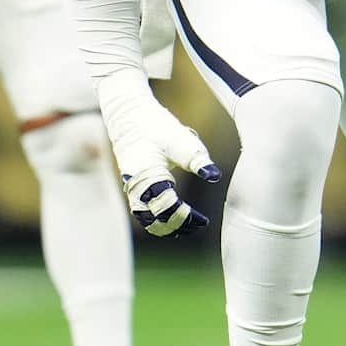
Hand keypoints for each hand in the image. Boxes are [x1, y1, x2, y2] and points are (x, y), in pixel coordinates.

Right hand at [97, 73, 220, 235]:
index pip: (167, 207)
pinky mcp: (133, 188)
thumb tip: (214, 175)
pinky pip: (143, 213)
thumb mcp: (181, 140)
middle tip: (199, 225)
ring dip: (167, 227)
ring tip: (188, 228)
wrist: (130, 117)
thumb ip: (197, 160)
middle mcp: (136, 186)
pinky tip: (175, 220)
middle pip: (156, 219)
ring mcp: (132, 188)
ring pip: (147, 220)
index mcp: (148, 174)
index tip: (204, 220)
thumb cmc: (157, 127)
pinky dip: (158, 221)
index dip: (186, 217)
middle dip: (178, 226)